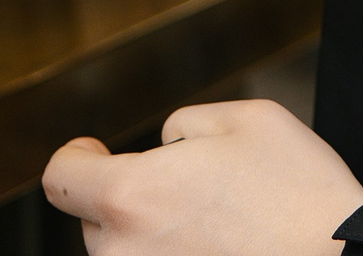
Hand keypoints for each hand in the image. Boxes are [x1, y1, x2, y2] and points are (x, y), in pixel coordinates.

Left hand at [42, 101, 362, 255]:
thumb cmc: (301, 199)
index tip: (91, 153)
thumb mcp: (246, 120)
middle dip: (134, 198)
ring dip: (157, 236)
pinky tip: (225, 250)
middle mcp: (124, 254)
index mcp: (132, 196)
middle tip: (196, 192)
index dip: (76, 158)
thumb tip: (163, 149)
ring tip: (223, 229)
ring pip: (130, 253)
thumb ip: (183, 124)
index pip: (61, 178)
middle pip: (99, 220)